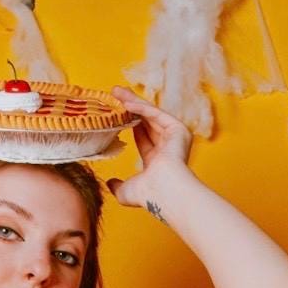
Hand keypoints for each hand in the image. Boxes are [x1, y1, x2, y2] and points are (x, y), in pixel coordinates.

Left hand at [106, 86, 192, 208]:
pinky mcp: (177, 129)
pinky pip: (155, 114)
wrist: (164, 192)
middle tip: (115, 94)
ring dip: (133, 102)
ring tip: (116, 91)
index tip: (116, 112)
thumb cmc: (149, 196)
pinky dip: (140, 107)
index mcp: (158, 160)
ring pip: (150, 114)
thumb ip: (117, 186)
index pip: (142, 136)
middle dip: (130, 106)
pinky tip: (126, 102)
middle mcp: (168, 147)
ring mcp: (174, 137)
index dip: (129, 123)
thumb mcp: (126, 191)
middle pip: (146, 120)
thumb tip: (109, 183)